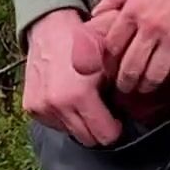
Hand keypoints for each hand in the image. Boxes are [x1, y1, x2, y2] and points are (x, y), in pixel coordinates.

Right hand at [23, 8, 121, 147]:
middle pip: (87, 140)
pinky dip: (62, 116)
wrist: (50, 29)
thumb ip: (125, 90)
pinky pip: (53, 124)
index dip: (115, 128)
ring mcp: (41, 108)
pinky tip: (66, 98)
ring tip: (83, 101)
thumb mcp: (112, 62)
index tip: (116, 117)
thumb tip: (139, 113)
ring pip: (70, 133)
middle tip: (102, 110)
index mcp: (79, 95)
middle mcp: (57, 105)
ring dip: (79, 122)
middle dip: (98, 128)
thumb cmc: (84, 42)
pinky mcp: (30, 107)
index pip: (106, 137)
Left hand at [92, 0, 169, 93]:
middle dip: (125, 82)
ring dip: (148, 85)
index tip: (109, 66)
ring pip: (156, 73)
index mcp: (133, 10)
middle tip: (124, 88)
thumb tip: (97, 12)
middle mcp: (151, 27)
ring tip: (145, 88)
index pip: (112, 45)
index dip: (108, 61)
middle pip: (131, 66)